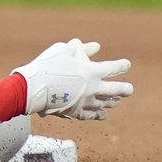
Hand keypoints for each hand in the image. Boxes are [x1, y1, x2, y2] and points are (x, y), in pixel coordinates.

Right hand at [13, 39, 132, 118]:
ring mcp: (86, 102)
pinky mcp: (76, 112)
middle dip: (125, 89)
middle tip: (129, 89)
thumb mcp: (62, 50)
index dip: (122, 65)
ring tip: (115, 101)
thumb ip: (80, 48)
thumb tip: (95, 46)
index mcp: (91, 71)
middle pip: (117, 90)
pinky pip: (92, 115)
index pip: (113, 68)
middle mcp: (93, 88)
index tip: (126, 64)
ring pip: (106, 103)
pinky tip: (102, 114)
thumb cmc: (45, 66)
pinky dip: (99, 114)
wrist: (31, 88)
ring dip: (112, 101)